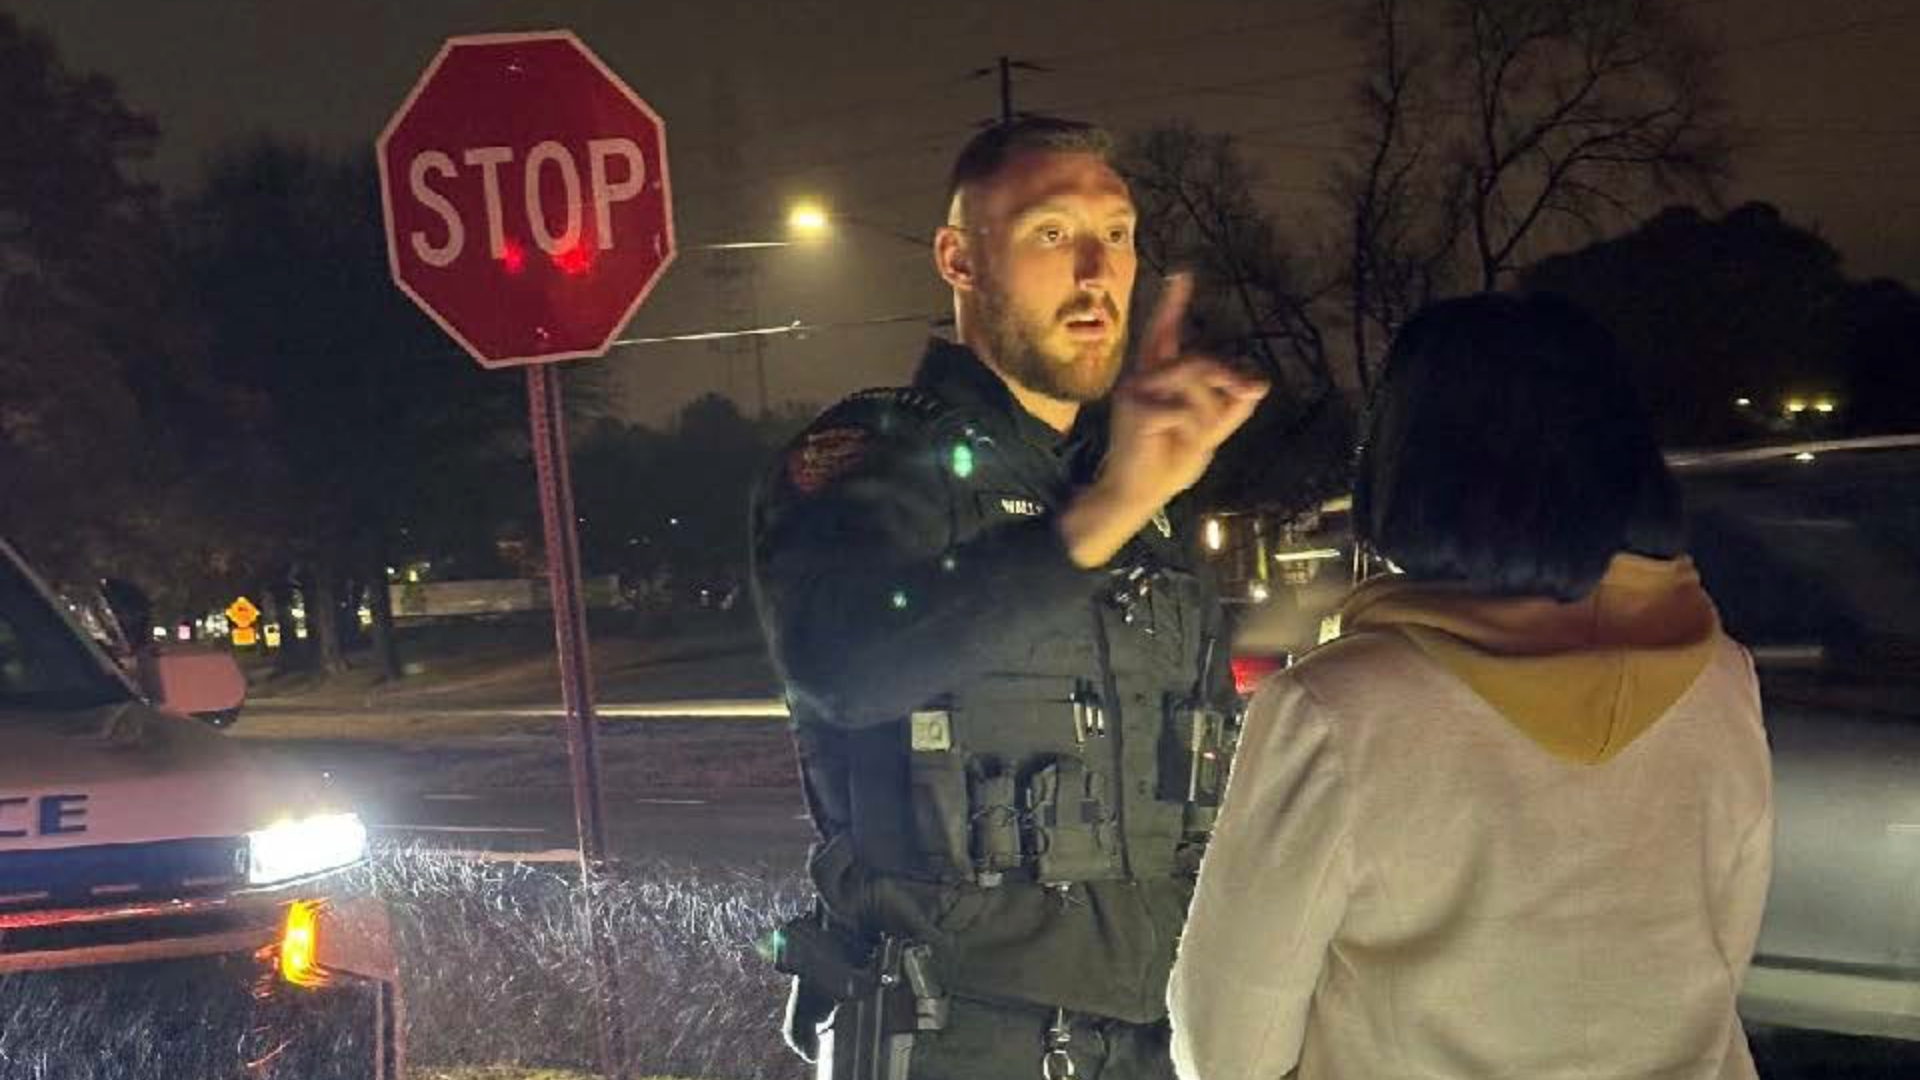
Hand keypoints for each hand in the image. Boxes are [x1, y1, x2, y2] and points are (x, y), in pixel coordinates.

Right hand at [1059, 275, 1267, 566]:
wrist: (1134, 495)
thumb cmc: (1166, 462)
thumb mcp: (1208, 433)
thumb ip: (1230, 407)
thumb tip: (1258, 382)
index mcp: (1156, 377)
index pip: (1165, 333)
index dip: (1172, 304)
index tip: (1182, 273)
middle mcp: (1143, 376)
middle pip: (1198, 359)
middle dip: (1228, 376)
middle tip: (1251, 389)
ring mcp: (1137, 390)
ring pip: (1196, 381)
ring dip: (1207, 414)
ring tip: (1196, 439)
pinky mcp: (1136, 409)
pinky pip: (1185, 409)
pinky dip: (1192, 429)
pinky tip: (1173, 443)